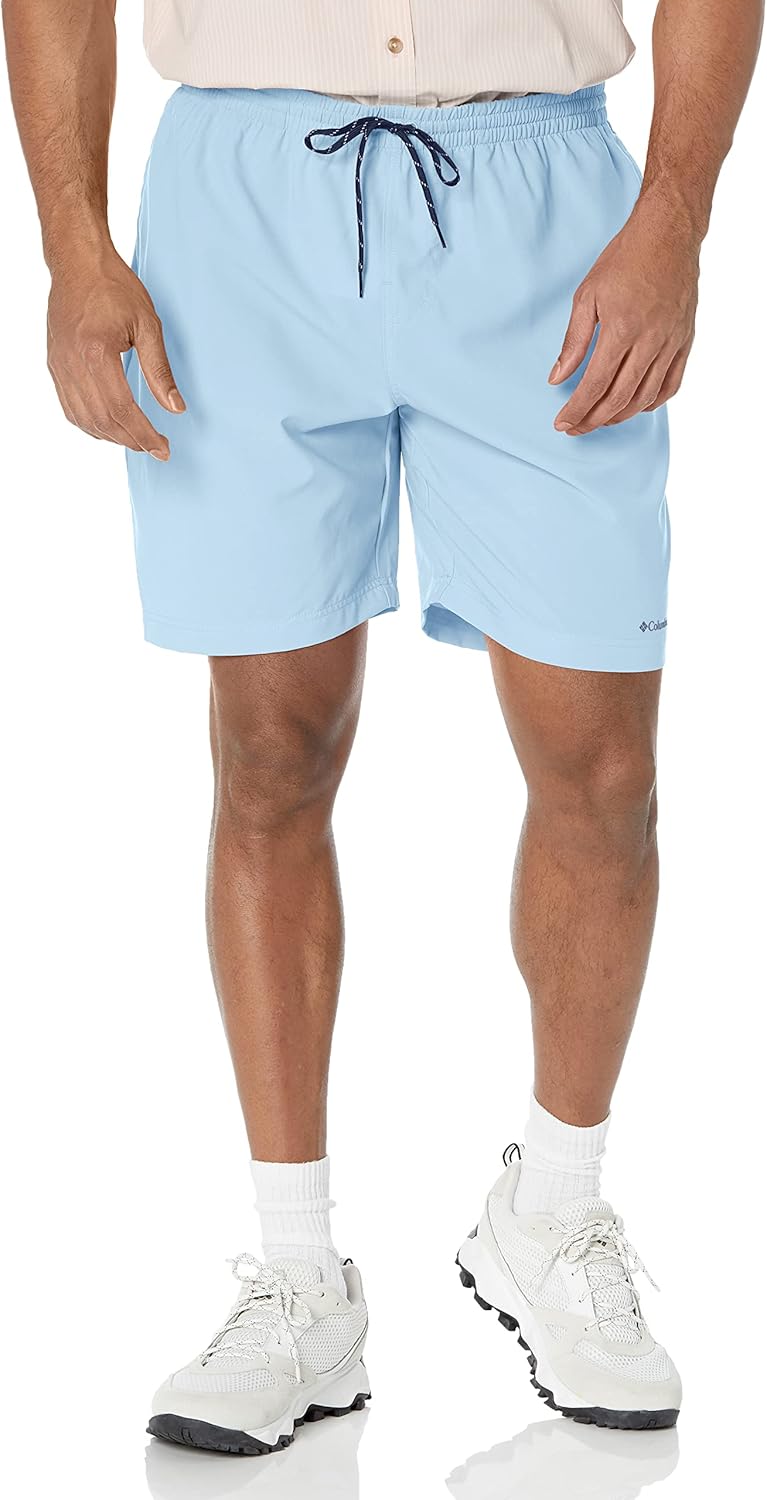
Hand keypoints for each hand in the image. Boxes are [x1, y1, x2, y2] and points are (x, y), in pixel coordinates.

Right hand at [47, 244, 184, 459]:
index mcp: (96, 353)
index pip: (122, 410)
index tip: (162, 448)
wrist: (78, 263)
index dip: (144, 435)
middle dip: (131, 440)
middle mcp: (72, 364)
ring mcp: (59, 366)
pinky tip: (108, 425)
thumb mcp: (147, 325)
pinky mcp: (54, 365)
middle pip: (102, 420)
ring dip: (111, 436)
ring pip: (83, 419)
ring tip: (135, 438)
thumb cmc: (113, 286)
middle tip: (154, 446)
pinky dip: (90, 424)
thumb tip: (174, 407)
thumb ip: (160, 370)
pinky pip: (70, 407)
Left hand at [550, 194, 699, 435]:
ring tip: (600, 420)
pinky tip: (635, 406)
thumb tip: (558, 377)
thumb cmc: (625, 259)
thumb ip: (573, 341)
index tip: (562, 423)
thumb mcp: (587, 295)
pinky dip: (652, 402)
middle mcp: (649, 341)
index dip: (577, 410)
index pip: (595, 385)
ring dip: (620, 415)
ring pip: (645, 397)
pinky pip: (671, 384)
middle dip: (593, 419)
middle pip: (619, 398)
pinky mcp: (684, 341)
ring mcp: (671, 343)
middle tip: (575, 427)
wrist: (668, 234)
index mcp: (621, 330)